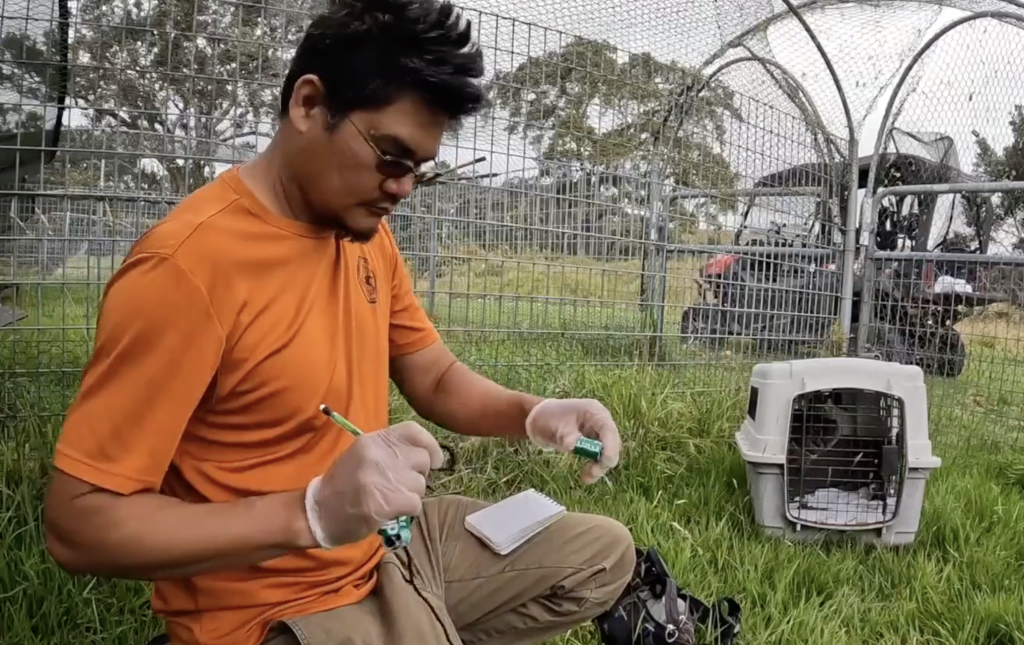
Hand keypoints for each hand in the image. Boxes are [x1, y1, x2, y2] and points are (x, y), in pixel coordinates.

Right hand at [305, 421, 444, 547]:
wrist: (318, 512)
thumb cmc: (344, 485)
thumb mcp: (364, 456)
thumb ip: (391, 451)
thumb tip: (426, 456)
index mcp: (374, 440)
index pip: (413, 431)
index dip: (430, 445)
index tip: (434, 460)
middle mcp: (379, 454)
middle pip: (422, 459)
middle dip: (418, 475)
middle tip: (402, 486)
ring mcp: (382, 477)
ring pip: (420, 484)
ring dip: (411, 496)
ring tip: (391, 499)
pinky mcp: (385, 501)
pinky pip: (415, 503)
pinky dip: (408, 511)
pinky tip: (392, 511)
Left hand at [524, 398, 620, 483]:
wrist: (538, 419)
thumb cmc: (547, 417)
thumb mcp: (556, 425)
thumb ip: (567, 436)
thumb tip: (573, 447)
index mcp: (594, 412)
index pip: (609, 430)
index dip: (611, 447)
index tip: (605, 462)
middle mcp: (600, 422)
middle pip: (612, 443)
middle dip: (605, 459)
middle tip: (593, 473)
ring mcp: (597, 433)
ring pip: (607, 452)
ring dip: (600, 466)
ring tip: (586, 478)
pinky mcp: (592, 443)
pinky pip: (599, 457)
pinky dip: (594, 467)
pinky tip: (586, 476)